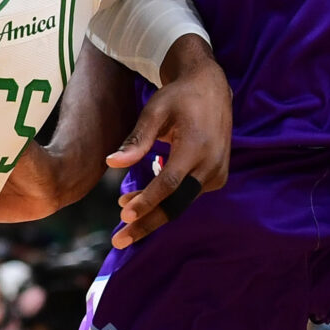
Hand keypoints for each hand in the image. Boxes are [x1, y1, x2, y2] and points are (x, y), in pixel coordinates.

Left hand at [109, 37, 231, 248]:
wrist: (212, 89)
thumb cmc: (178, 97)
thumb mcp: (154, 111)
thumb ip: (136, 139)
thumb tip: (111, 163)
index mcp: (196, 146)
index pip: (169, 184)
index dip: (147, 201)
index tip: (124, 215)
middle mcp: (211, 164)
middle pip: (177, 203)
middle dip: (147, 223)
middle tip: (119, 240)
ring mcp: (217, 172)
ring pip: (182, 202)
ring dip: (153, 210)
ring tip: (123, 210)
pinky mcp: (217, 177)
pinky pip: (189, 195)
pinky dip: (166, 200)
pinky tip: (144, 198)